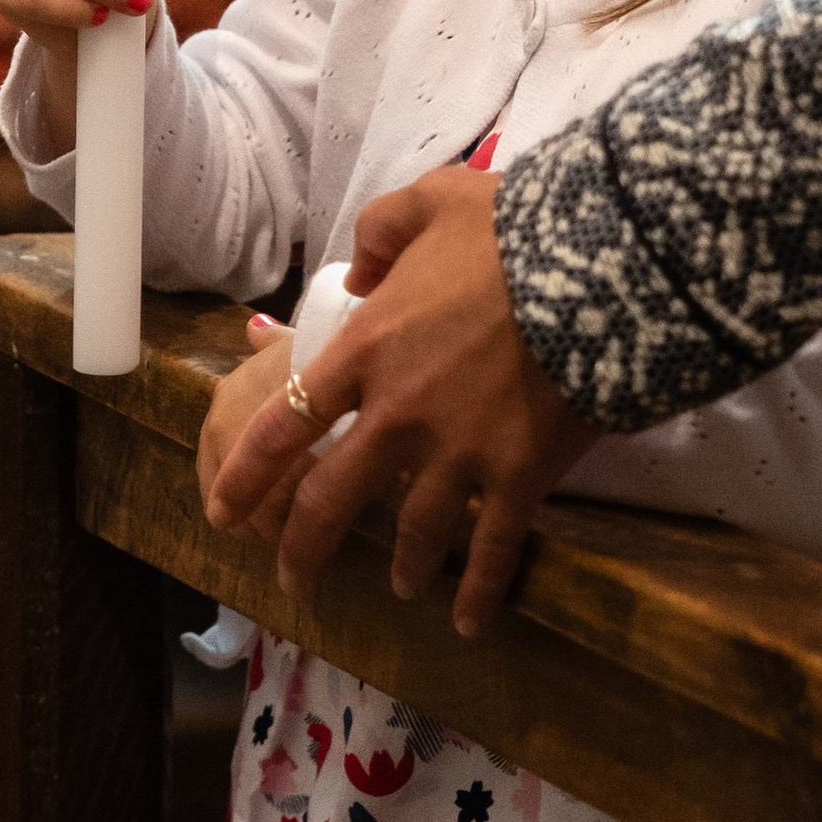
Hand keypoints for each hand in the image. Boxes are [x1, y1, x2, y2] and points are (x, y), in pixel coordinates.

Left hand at [204, 162, 597, 635]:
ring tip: (398, 587)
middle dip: (303, 547)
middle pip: (332, 498)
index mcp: (366, 349)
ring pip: (413, 532)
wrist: (597, 268)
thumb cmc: (509, 230)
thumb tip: (357, 273)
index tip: (223, 510)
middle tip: (292, 578)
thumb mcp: (429, 202)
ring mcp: (458, 453)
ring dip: (401, 566)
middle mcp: (398, 414)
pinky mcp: (519, 478)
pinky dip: (477, 590)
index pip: (286, 423)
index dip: (248, 473)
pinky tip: (468, 620)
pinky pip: (492, 548)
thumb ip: (380, 232)